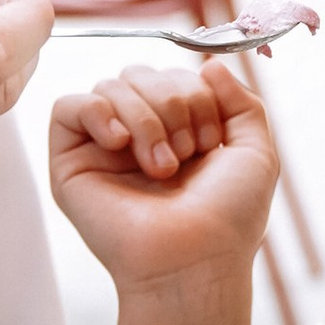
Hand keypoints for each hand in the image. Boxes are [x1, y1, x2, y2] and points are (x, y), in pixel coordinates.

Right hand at [48, 58, 278, 295]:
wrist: (195, 260)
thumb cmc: (227, 218)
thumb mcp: (255, 152)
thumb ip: (242, 102)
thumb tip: (208, 64)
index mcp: (175, 132)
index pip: (173, 75)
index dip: (195, 95)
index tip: (209, 143)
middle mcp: (136, 136)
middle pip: (140, 73)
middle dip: (171, 104)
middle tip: (185, 155)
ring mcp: (102, 149)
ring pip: (110, 85)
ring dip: (144, 118)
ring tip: (161, 166)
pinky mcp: (70, 163)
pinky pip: (68, 106)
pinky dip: (97, 113)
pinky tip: (119, 144)